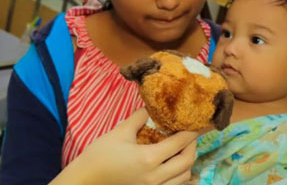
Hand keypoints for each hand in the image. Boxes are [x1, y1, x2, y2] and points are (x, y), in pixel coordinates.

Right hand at [51, 108, 198, 184]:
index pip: (179, 143)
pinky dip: (180, 177)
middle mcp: (156, 177)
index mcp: (148, 158)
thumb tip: (151, 108)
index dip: (192, 132)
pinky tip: (174, 167)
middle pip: (187, 161)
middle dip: (192, 146)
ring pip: (184, 177)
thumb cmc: (99, 155)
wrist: (86, 180)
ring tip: (182, 150)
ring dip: (187, 162)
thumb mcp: (119, 132)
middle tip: (190, 134)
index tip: (199, 123)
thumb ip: (138, 119)